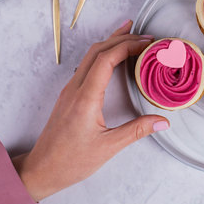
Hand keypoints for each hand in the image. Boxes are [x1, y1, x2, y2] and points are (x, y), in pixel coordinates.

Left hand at [12, 21, 166, 201]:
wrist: (41, 169)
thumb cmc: (70, 161)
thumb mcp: (108, 147)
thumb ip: (136, 131)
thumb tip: (162, 122)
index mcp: (85, 98)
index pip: (107, 59)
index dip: (128, 46)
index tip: (148, 44)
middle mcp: (75, 88)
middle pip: (98, 50)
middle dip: (123, 38)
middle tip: (146, 36)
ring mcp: (70, 90)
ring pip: (90, 55)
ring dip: (111, 42)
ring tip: (130, 34)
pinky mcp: (70, 95)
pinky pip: (86, 65)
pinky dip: (103, 54)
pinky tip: (113, 56)